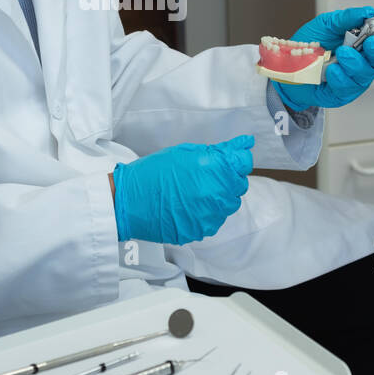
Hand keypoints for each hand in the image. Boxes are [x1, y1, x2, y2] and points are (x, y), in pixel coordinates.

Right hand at [112, 134, 254, 244]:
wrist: (129, 201)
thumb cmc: (152, 173)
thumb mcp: (185, 153)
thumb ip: (218, 151)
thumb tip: (244, 144)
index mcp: (214, 169)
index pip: (243, 162)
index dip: (236, 159)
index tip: (228, 159)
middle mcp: (217, 193)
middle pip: (239, 184)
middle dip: (228, 178)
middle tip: (206, 175)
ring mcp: (211, 214)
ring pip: (230, 204)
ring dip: (220, 196)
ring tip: (195, 191)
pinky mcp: (203, 229)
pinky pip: (216, 219)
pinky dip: (208, 212)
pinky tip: (189, 205)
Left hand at [274, 6, 373, 110]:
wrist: (284, 71)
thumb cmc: (307, 47)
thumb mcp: (326, 24)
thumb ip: (347, 18)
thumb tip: (368, 12)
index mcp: (366, 43)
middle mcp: (365, 62)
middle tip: (369, 42)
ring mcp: (356, 80)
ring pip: (366, 72)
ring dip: (353, 61)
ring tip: (339, 54)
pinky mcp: (343, 94)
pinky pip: (348, 85)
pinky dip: (337, 74)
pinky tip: (328, 71)